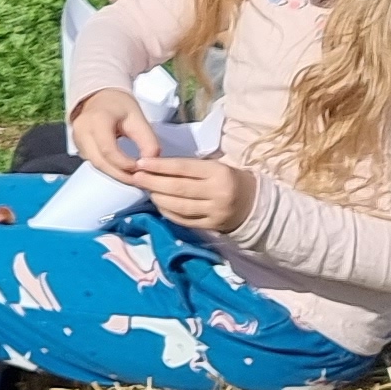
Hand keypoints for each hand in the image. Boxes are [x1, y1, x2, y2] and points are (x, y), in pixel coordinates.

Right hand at [67, 89, 154, 181]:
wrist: (100, 97)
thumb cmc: (119, 105)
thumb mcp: (138, 118)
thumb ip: (148, 140)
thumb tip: (151, 162)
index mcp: (97, 120)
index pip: (108, 150)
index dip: (124, 164)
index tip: (140, 168)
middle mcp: (82, 130)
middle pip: (100, 162)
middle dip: (120, 174)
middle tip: (138, 180)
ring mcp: (77, 139)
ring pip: (96, 165)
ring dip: (114, 174)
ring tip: (132, 177)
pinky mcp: (78, 146)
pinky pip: (93, 162)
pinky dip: (108, 169)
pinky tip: (121, 170)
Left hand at [128, 149, 252, 232]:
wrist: (254, 204)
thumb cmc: (228, 179)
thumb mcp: (216, 167)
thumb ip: (191, 168)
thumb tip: (157, 166)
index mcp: (219, 172)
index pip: (183, 168)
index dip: (160, 166)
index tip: (141, 162)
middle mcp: (217, 193)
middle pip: (178, 188)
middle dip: (153, 182)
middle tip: (136, 177)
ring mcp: (214, 212)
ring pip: (179, 206)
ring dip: (158, 198)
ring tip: (146, 190)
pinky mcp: (212, 227)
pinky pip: (184, 220)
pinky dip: (168, 212)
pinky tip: (159, 204)